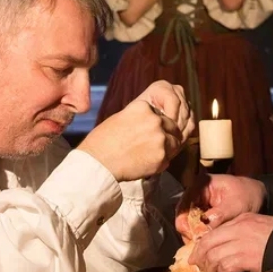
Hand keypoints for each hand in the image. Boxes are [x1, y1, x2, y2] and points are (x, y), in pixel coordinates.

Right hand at [78, 81, 193, 180]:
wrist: (98, 162)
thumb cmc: (102, 141)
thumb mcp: (120, 118)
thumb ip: (139, 118)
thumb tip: (149, 121)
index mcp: (144, 107)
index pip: (160, 113)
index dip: (155, 124)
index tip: (148, 132)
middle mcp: (155, 121)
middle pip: (171, 126)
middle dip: (165, 134)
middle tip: (153, 144)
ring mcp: (160, 139)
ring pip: (174, 142)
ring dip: (166, 148)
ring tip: (149, 155)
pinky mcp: (161, 157)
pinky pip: (168, 158)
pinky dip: (160, 162)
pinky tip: (146, 164)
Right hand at [175, 172, 266, 241]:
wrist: (257, 196)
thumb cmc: (248, 196)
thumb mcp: (236, 205)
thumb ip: (220, 215)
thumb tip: (203, 227)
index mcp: (201, 185)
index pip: (183, 206)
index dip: (184, 223)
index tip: (193, 237)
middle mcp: (195, 193)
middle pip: (183, 216)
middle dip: (190, 232)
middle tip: (199, 246)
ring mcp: (197, 204)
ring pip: (188, 224)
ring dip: (195, 235)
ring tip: (204, 246)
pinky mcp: (202, 213)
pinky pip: (196, 227)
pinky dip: (200, 236)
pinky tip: (207, 243)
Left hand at [188, 213, 272, 271]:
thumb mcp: (260, 228)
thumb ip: (243, 233)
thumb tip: (226, 248)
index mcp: (242, 219)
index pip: (214, 231)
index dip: (202, 244)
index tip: (197, 254)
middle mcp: (239, 228)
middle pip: (208, 242)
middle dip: (200, 256)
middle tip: (198, 266)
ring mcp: (241, 242)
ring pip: (213, 256)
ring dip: (211, 268)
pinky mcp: (244, 257)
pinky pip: (224, 266)